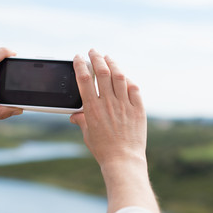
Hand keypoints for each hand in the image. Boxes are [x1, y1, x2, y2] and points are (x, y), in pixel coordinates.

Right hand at [70, 50, 157, 212]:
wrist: (123, 160)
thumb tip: (74, 116)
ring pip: (119, 76)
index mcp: (92, 109)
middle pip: (102, 71)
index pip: (83, 79)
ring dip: (113, 63)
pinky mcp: (138, 109)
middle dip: (96, 58)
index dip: (80, 64)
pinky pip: (134, 88)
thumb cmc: (103, 150)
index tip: (78, 57)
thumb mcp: (88, 134)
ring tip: (108, 58)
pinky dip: (128, 80)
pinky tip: (124, 77)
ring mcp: (124, 105)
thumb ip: (81, 120)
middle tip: (93, 52)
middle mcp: (108, 103)